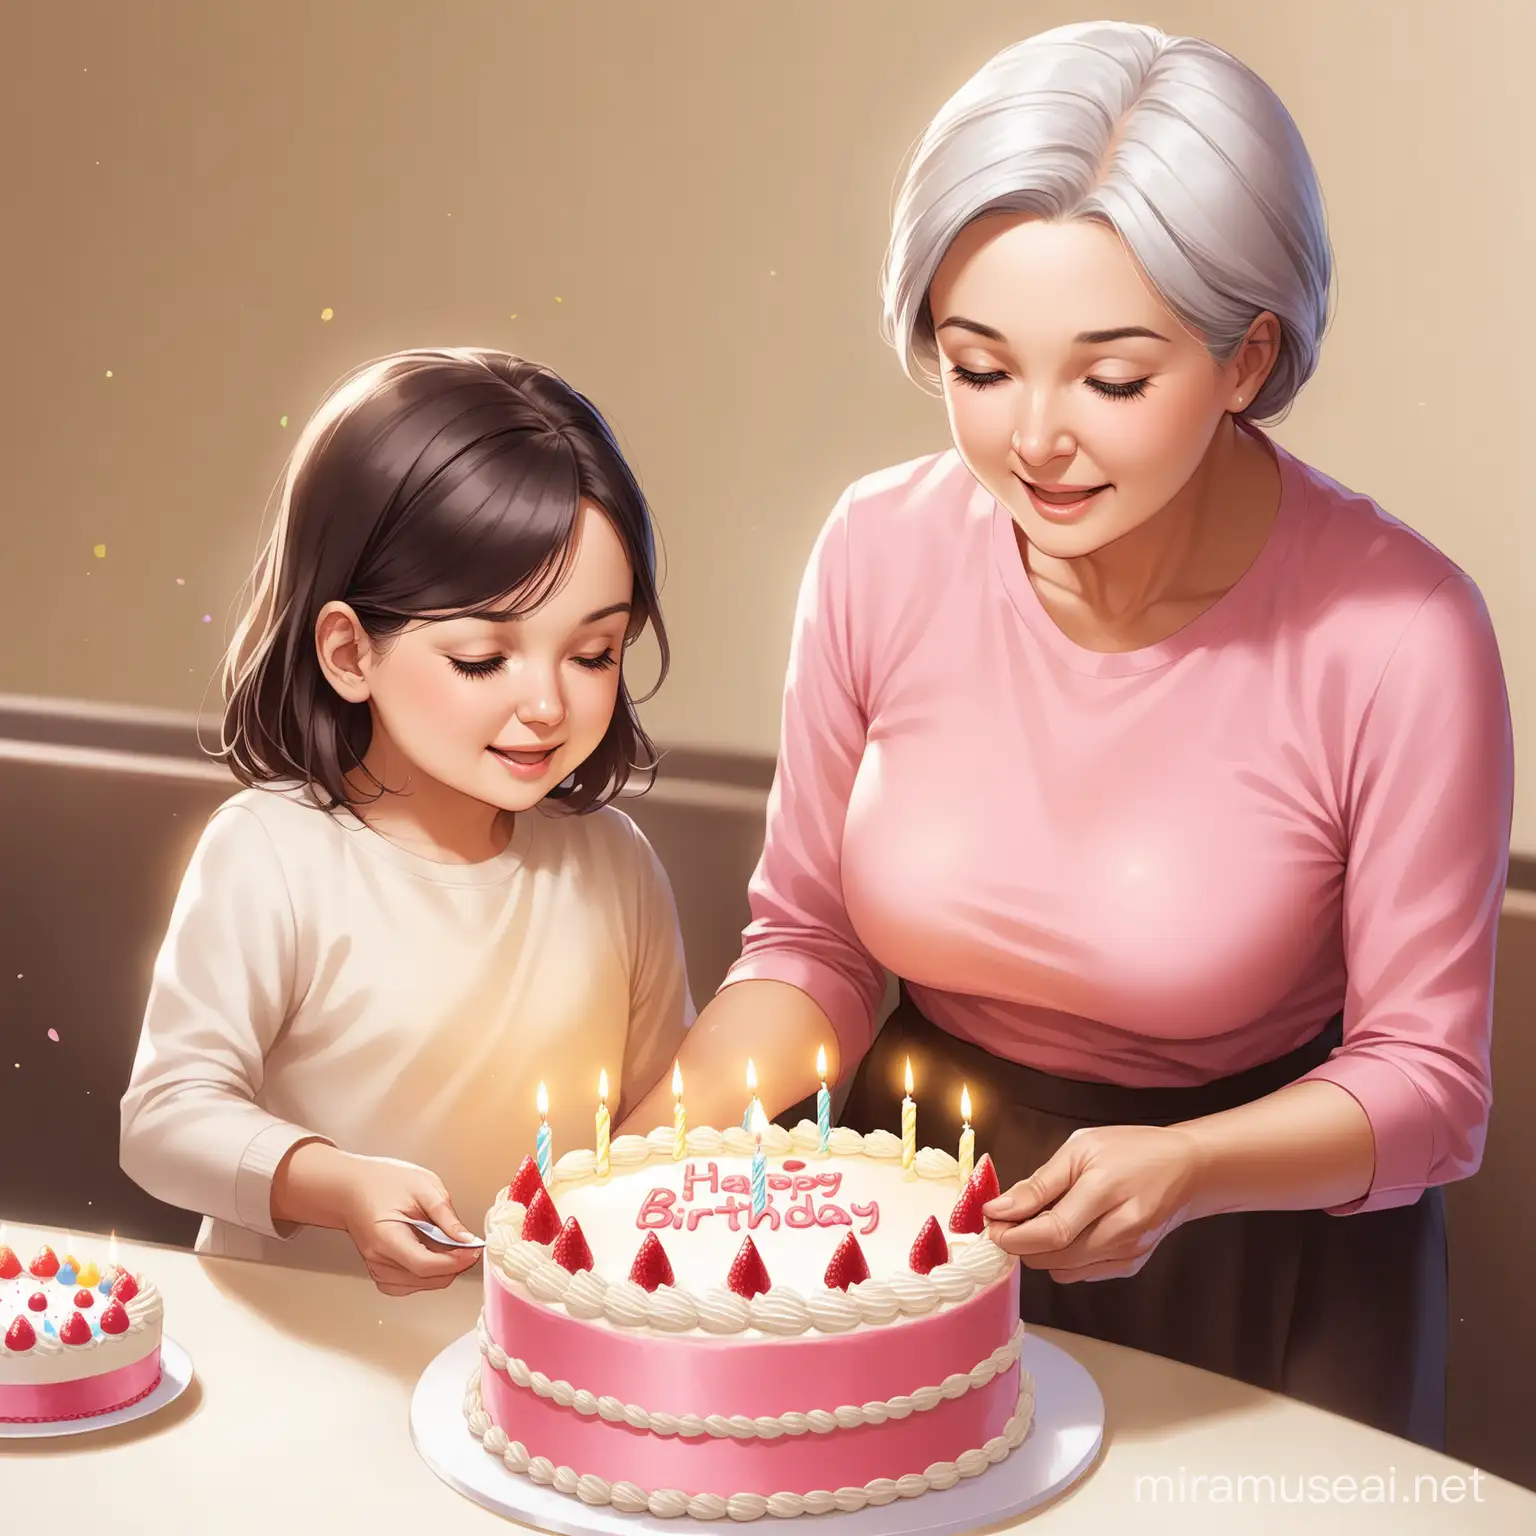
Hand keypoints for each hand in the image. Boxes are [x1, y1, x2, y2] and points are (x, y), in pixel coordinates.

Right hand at [274, 1143, 482, 1295]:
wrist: (351, 1187)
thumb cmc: (384, 1182)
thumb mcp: (423, 1187)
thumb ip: (446, 1216)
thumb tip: (468, 1240)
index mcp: (387, 1238)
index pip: (426, 1265)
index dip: (456, 1261)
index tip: (475, 1249)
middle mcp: (379, 1261)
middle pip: (428, 1279)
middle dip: (454, 1263)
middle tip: (465, 1240)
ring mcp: (378, 1270)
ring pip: (424, 1285)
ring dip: (442, 1268)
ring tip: (442, 1239)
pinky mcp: (382, 1274)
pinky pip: (413, 1283)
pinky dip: (429, 1272)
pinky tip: (430, 1250)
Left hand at [982, 1125, 1204, 1281]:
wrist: (1186, 1169)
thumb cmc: (1130, 1150)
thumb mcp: (1080, 1148)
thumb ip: (1040, 1183)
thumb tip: (999, 1209)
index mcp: (1106, 1189)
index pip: (1051, 1230)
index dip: (1013, 1234)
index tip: (989, 1223)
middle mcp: (1122, 1228)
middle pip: (1054, 1256)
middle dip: (1019, 1243)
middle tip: (1004, 1222)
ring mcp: (1130, 1252)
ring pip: (1064, 1270)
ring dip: (1039, 1252)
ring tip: (1036, 1222)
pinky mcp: (1132, 1265)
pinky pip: (1081, 1273)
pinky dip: (1062, 1258)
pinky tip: (1065, 1233)